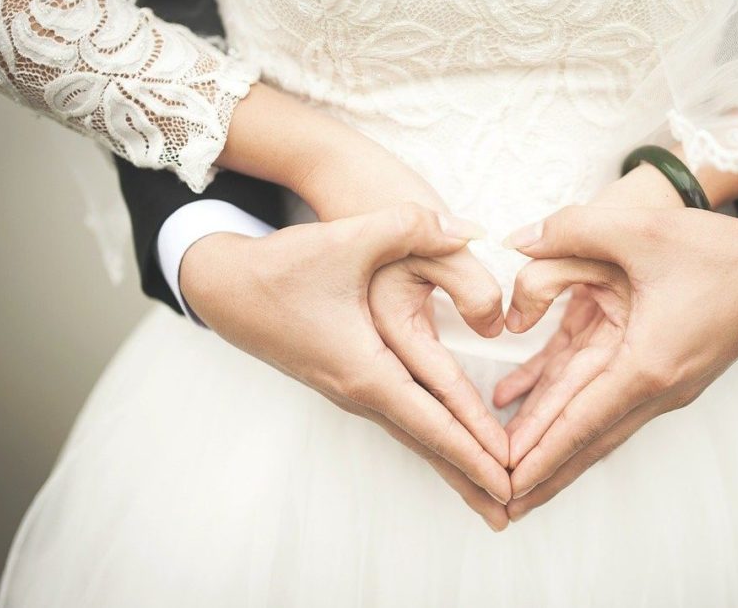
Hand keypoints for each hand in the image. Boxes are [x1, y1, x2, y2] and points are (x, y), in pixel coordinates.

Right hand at [181, 204, 511, 529]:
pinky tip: (448, 446)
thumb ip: (412, 227)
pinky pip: (401, 419)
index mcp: (365, 369)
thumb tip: (472, 231)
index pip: (432, 421)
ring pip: (414, 435)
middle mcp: (359, 391)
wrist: (224, 286)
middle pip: (426, 444)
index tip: (509, 480)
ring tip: (487, 492)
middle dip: (470, 476)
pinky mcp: (348, 380)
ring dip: (452, 463)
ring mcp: (351, 390)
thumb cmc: (283, 267)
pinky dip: (431, 438)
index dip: (474, 450)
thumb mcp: (349, 238)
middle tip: (512, 511)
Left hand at [499, 203, 737, 520]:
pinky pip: (607, 401)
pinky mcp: (662, 374)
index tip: (506, 484)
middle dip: (543, 473)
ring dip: (556, 452)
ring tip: (518, 479)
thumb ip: (572, 229)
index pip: (581, 421)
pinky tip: (531, 405)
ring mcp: (663, 387)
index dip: (539, 453)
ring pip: (597, 427)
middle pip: (587, 440)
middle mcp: (656, 388)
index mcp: (647, 363)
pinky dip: (571, 412)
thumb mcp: (641, 228)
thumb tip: (516, 241)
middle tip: (500, 503)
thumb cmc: (715, 250)